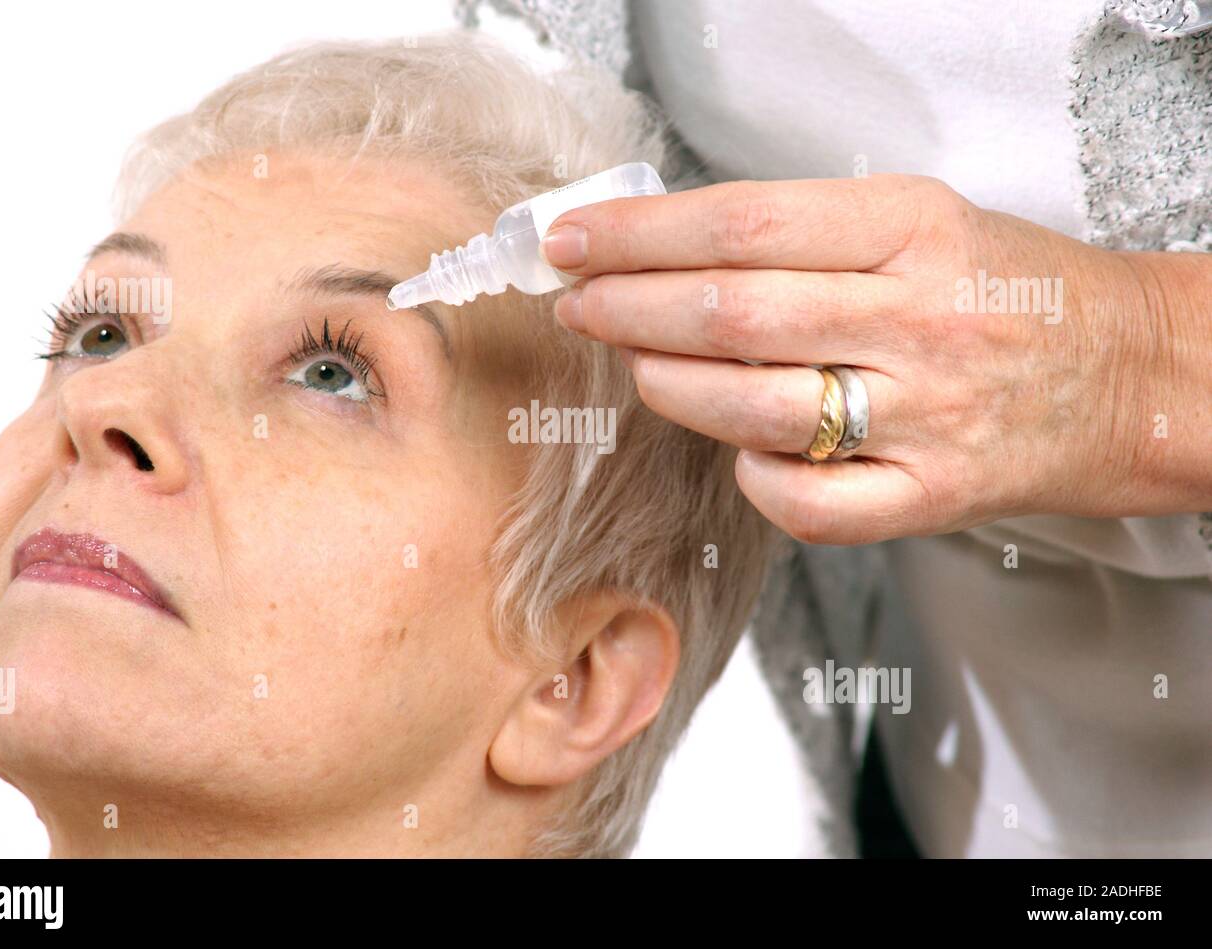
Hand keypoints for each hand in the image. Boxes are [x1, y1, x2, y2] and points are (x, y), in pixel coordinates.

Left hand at [540, 174, 1175, 543]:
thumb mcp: (920, 220)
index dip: (639, 236)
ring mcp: (927, 416)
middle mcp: (919, 320)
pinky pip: (809, 504)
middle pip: (733, 314)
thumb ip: (805, 233)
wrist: (1124, 373)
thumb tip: (666, 251)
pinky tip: (734, 449)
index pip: (742, 226)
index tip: (577, 241)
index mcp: (914, 229)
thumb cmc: (1006, 289)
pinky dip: (750, 478)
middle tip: (580, 305)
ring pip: (756, 409)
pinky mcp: (933, 496)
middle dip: (628, 309)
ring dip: (669, 385)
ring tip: (634, 363)